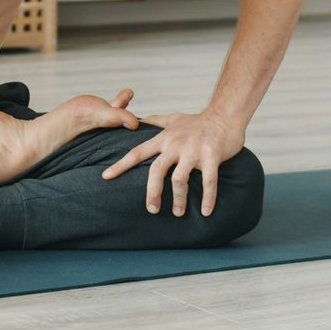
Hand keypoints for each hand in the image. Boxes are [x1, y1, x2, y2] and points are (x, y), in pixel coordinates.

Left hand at [100, 111, 245, 216]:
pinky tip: (206, 212)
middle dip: (152, 192)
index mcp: (164, 138)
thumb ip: (156, 122)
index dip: (121, 165)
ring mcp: (194, 150)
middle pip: (156, 170)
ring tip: (178, 213)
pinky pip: (209, 181)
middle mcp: (176, 144)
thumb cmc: (198, 121)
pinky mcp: (212, 156)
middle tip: (152, 210)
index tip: (106, 177)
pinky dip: (208, 198)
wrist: (225, 116)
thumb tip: (138, 121)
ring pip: (180, 179)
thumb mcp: (174, 119)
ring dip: (179, 199)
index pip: (137, 152)